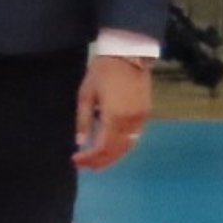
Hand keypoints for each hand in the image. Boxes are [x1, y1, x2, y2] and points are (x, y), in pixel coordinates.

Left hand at [75, 52, 152, 170]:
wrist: (129, 56)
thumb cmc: (102, 73)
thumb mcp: (86, 95)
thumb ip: (83, 120)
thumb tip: (80, 142)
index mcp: (114, 117)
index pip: (102, 147)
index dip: (89, 158)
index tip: (76, 160)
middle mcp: (131, 122)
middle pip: (116, 151)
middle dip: (100, 161)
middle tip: (85, 167)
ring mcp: (141, 118)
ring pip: (128, 146)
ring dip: (113, 157)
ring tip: (98, 163)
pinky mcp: (146, 114)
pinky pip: (135, 137)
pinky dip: (123, 147)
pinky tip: (112, 149)